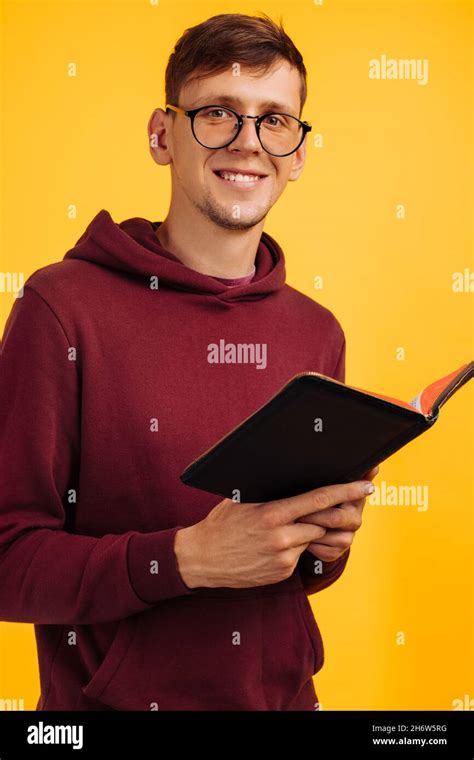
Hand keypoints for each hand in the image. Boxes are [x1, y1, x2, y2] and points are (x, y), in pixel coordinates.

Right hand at [175, 477, 378, 589]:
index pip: (319, 499)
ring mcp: (283, 558)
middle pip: (321, 521)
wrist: (201, 559)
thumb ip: (271, 492)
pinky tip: (272, 545)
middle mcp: (281, 537)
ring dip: (306, 530)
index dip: (346, 491)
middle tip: (341, 505)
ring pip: (311, 537)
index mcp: (272, 514)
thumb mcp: (242, 499)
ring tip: (282, 527)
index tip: (366, 485)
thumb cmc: (221, 523)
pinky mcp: (282, 573)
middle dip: (329, 513)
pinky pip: (299, 555)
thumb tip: (296, 476)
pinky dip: (293, 547)